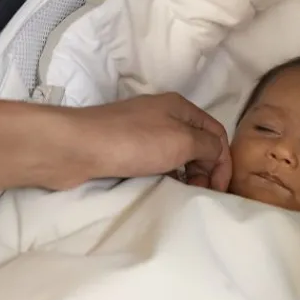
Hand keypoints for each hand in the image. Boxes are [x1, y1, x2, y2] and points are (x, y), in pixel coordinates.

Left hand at [76, 93, 231, 190]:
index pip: (216, 133)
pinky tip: (165, 186)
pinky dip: (168, 173)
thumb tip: (215, 155)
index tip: (219, 188)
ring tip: (185, 192)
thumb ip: (209, 146)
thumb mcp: (183, 141)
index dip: (224, 161)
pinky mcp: (126, 147)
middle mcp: (164, 115)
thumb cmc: (134, 141)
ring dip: (188, 173)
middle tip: (201, 192)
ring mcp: (143, 130)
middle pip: (199, 143)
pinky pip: (158, 160)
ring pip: (178, 153)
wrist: (76, 147)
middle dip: (207, 168)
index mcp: (181, 107)